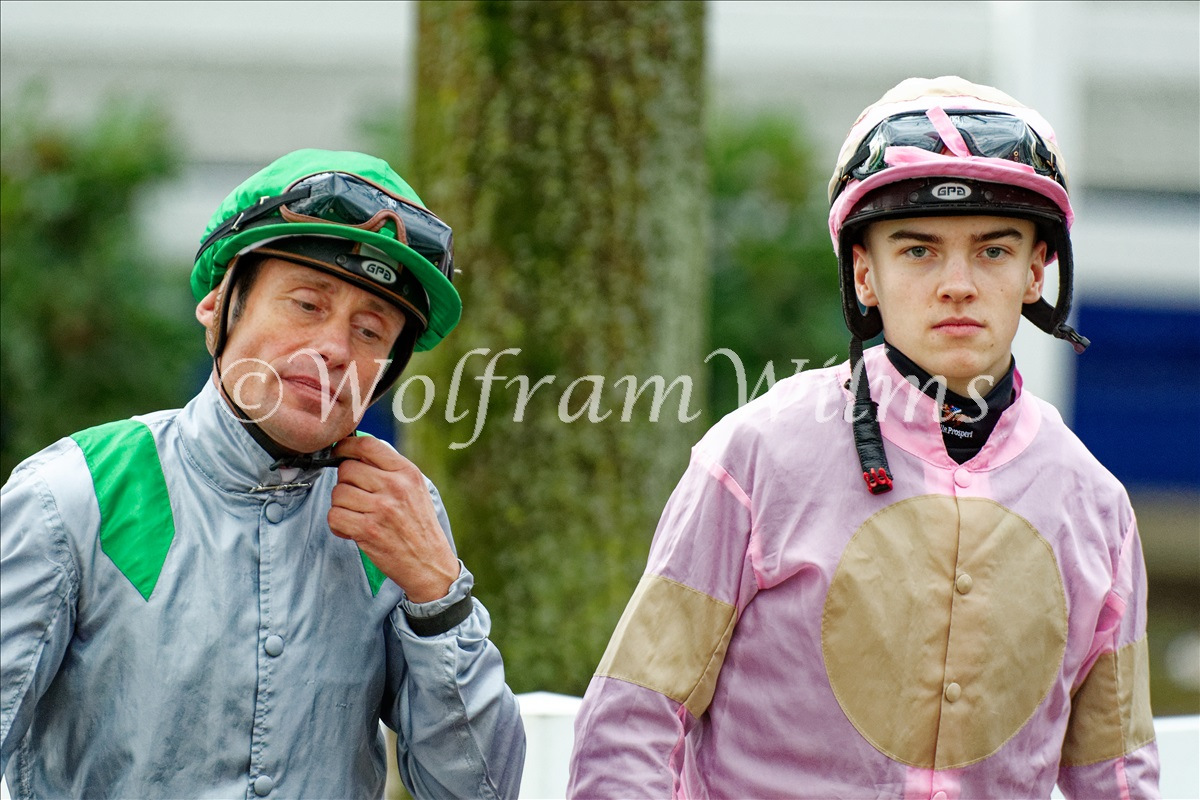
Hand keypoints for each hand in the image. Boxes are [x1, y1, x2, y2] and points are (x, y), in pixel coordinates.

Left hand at [328, 436, 459, 602]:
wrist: (430, 564)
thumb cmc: (419, 527)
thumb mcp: (415, 490)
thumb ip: (389, 470)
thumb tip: (355, 453)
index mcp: (407, 472)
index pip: (368, 445)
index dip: (346, 446)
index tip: (339, 452)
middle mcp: (395, 486)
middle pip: (347, 469)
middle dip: (345, 483)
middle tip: (356, 498)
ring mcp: (381, 508)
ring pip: (337, 493)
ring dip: (341, 506)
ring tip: (358, 516)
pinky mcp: (368, 530)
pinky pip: (334, 516)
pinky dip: (338, 525)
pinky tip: (352, 530)